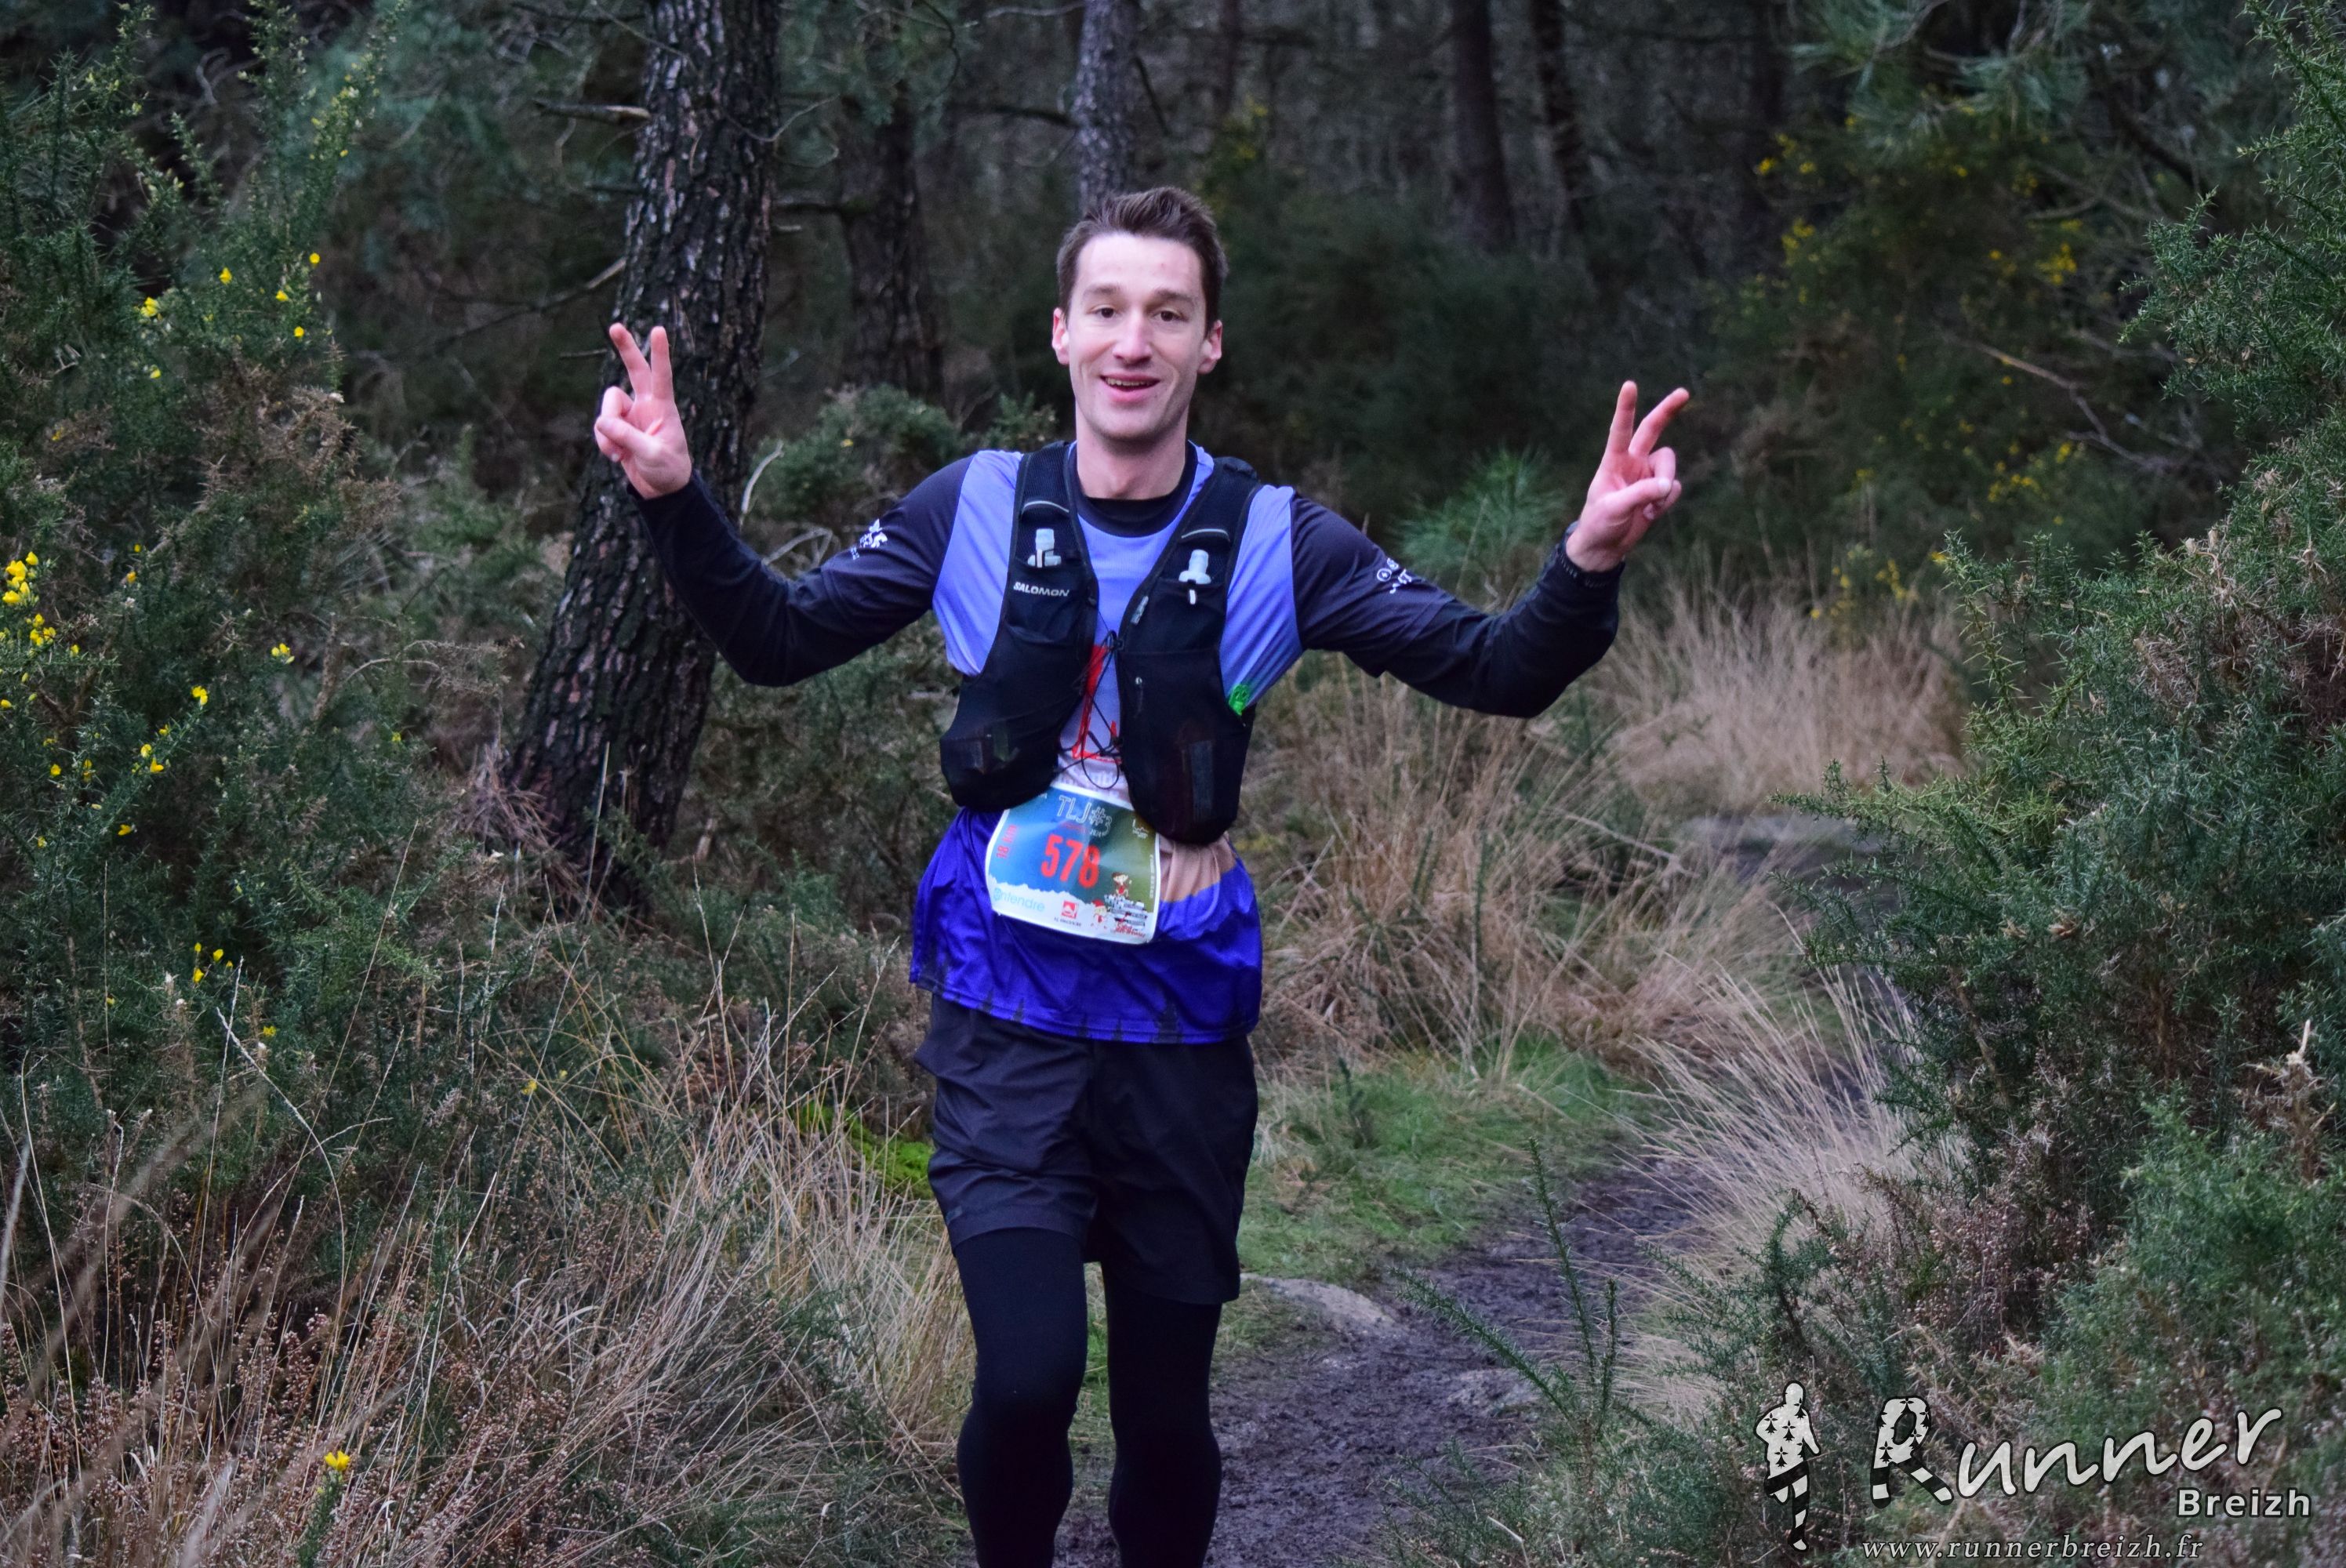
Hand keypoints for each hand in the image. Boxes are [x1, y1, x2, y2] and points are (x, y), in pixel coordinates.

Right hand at [592, 322, 692, 498]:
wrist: (662, 489)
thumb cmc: (668, 470)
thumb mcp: (652, 455)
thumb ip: (628, 438)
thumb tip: (602, 422)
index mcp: (663, 408)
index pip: (662, 376)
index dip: (659, 354)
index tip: (658, 330)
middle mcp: (646, 405)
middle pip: (634, 370)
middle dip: (625, 348)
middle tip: (615, 326)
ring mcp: (630, 415)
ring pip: (607, 408)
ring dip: (607, 430)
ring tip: (616, 453)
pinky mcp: (618, 427)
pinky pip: (602, 427)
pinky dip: (604, 442)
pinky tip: (615, 457)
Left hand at [1565, 381, 1687, 572]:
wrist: (1605, 547)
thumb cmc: (1599, 524)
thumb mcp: (1614, 508)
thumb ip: (1640, 494)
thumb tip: (1667, 484)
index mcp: (1613, 461)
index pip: (1620, 430)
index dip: (1626, 408)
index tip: (1630, 385)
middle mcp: (1632, 462)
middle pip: (1653, 430)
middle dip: (1667, 411)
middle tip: (1684, 393)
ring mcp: (1647, 475)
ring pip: (1669, 465)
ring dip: (1665, 485)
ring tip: (1650, 508)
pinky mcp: (1658, 490)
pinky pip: (1673, 487)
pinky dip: (1666, 502)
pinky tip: (1650, 515)